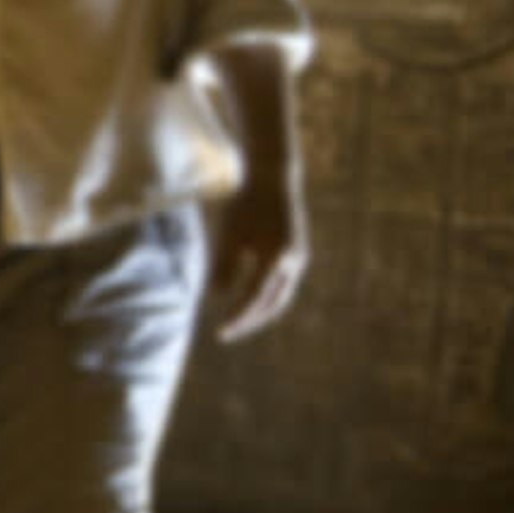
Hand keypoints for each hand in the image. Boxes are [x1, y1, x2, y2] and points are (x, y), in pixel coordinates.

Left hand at [204, 176, 306, 342]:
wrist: (274, 179)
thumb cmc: (246, 203)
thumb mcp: (229, 233)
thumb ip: (223, 264)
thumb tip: (216, 296)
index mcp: (276, 257)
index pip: (255, 298)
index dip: (238, 317)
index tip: (221, 332)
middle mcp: (293, 262)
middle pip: (272, 304)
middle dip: (249, 321)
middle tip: (226, 333)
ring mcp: (298, 259)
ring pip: (280, 297)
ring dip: (259, 312)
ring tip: (236, 323)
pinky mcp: (296, 254)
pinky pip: (282, 285)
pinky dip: (266, 298)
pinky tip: (248, 302)